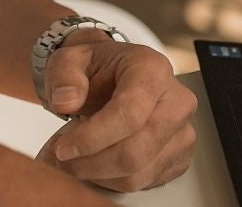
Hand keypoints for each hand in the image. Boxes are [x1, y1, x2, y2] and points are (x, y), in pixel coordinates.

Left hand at [34, 37, 196, 193]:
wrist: (113, 76)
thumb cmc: (95, 68)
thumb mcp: (69, 59)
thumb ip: (63, 75)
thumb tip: (65, 102)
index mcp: (151, 69)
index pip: (128, 114)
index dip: (93, 138)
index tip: (63, 148)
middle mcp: (176, 101)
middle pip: (136, 151)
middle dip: (91, 162)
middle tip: (60, 159)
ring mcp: (182, 132)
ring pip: (138, 173)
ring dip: (97, 174)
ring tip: (71, 159)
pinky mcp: (178, 158)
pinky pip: (143, 182)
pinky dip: (110, 179)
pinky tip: (92, 162)